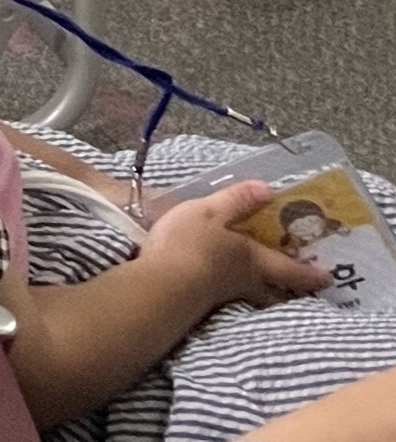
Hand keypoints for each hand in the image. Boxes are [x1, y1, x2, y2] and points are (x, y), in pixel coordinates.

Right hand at [139, 182, 334, 313]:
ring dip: (264, 296)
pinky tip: (223, 289)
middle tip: (300, 290)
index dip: (310, 273)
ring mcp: (224, 295)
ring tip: (266, 292)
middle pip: (276, 291)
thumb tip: (268, 189)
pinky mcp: (201, 302)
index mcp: (255, 260)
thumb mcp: (212, 212)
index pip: (291, 269)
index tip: (328, 278)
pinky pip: (227, 297)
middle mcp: (247, 281)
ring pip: (254, 298)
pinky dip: (232, 293)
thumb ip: (237, 202)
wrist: (162, 284)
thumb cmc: (193, 245)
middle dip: (289, 291)